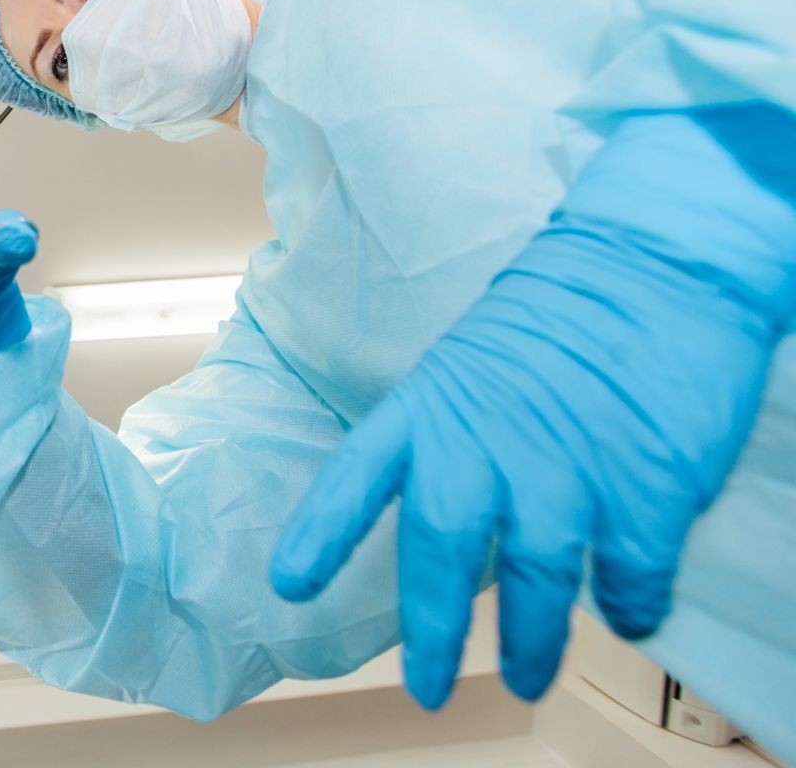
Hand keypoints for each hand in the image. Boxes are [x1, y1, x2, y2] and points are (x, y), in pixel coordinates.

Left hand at [272, 109, 795, 710]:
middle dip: (433, 629)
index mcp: (434, 404)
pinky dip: (628, 605)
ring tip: (528, 677)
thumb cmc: (569, 314)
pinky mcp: (640, 486)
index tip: (289, 585)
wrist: (660, 263)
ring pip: (537, 581)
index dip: (322, 534)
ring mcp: (563, 465)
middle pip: (442, 548)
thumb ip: (460, 441)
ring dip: (533, 643)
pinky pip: (627, 575)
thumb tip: (466, 524)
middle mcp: (487, 440)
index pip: (359, 475)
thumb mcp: (480, 366)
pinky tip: (627, 612)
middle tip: (429, 687)